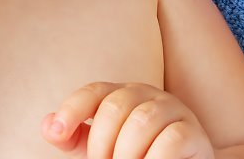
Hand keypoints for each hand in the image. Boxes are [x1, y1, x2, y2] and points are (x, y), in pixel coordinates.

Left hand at [43, 82, 213, 158]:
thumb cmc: (136, 157)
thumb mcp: (101, 149)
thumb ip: (74, 139)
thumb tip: (49, 126)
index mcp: (121, 94)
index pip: (93, 92)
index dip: (72, 109)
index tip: (58, 134)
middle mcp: (147, 94)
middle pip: (115, 107)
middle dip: (101, 145)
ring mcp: (173, 110)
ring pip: (142, 121)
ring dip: (127, 154)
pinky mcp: (194, 132)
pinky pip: (172, 139)